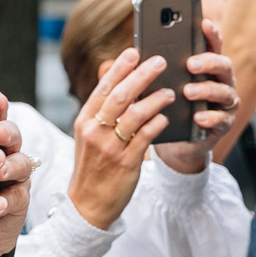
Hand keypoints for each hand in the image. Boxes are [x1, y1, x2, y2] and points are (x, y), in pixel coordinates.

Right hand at [69, 49, 173, 228]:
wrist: (89, 205)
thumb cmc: (94, 167)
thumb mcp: (89, 137)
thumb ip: (102, 110)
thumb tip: (117, 79)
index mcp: (84, 121)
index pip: (103, 88)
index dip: (120, 68)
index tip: (135, 51)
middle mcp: (95, 132)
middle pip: (121, 95)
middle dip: (142, 75)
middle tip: (160, 61)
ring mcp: (110, 147)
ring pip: (136, 114)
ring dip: (156, 99)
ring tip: (170, 92)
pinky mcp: (126, 163)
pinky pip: (146, 136)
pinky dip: (159, 123)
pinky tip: (167, 117)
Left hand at [154, 15, 235, 175]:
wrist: (176, 143)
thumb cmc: (166, 108)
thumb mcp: (154, 88)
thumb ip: (145, 73)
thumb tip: (120, 59)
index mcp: (206, 67)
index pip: (212, 45)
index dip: (210, 33)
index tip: (203, 23)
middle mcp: (221, 81)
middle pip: (223, 65)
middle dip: (208, 62)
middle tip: (190, 64)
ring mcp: (225, 102)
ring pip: (224, 91)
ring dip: (206, 90)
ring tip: (188, 91)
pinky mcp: (224, 123)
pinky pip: (222, 119)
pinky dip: (210, 117)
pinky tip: (197, 117)